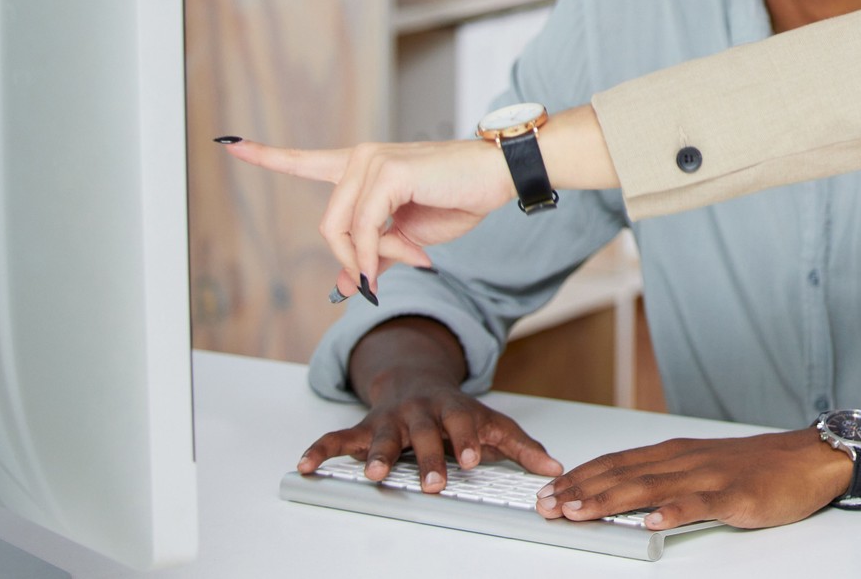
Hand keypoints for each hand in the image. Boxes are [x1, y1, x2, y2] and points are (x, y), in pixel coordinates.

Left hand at [225, 138, 511, 292]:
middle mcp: (361, 158)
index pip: (305, 161)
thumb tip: (346, 285)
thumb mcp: (408, 236)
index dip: (267, 156)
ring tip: (414, 257)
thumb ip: (374, 254)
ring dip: (371, 259)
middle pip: (328, 226)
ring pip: (344, 230)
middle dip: (353, 259)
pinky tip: (411, 255)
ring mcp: (372, 162)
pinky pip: (366, 227)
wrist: (496, 178)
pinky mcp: (389, 172)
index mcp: (362, 168)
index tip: (230, 143)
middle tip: (381, 277)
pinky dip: (378, 251)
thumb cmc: (458, 199)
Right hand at [298, 375, 562, 492]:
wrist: (415, 377)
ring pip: (382, 436)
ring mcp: (389, 418)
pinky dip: (320, 450)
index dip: (468, 438)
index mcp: (453, 408)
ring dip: (376, 455)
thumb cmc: (456, 409)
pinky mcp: (363, 428)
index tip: (473, 458)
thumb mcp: (492, 421)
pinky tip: (306, 466)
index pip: (463, 422)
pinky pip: (337, 438)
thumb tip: (554, 468)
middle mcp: (420, 411)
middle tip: (433, 483)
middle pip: (424, 434)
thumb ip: (520, 446)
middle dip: (428, 457)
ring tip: (373, 474)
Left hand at [535, 430, 854, 530]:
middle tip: (547, 504)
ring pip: (652, 488)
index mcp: (677, 454)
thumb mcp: (704, 465)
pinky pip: (701, 504)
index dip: (582, 475)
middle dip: (581, 490)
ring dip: (610, 499)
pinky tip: (652, 521)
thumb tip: (625, 493)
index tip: (549, 489)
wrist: (809, 457)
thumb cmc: (758, 466)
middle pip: (625, 474)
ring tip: (578, 511)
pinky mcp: (737, 496)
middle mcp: (687, 460)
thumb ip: (668, 476)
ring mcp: (711, 477)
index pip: (618, 462)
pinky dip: (674, 512)